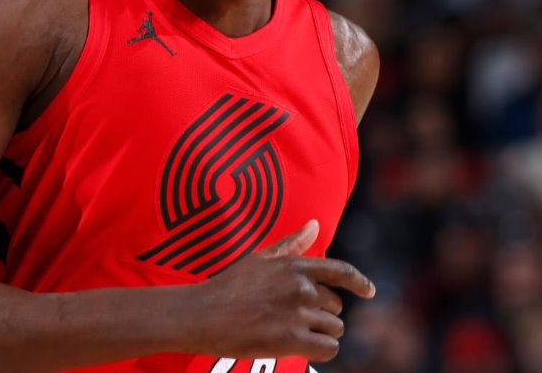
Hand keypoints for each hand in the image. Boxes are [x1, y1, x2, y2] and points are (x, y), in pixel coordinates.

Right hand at [188, 220, 375, 361]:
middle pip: (336, 305)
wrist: (206, 313)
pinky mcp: (293, 339)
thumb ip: (291, 244)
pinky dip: (321, 349)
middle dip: (323, 312)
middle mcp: (301, 287)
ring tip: (294, 330)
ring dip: (320, 332)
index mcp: (295, 265)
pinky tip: (302, 345)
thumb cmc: (231, 284)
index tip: (369, 291)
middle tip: (296, 316)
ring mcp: (298, 313)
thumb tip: (314, 225)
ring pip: (334, 328)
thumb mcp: (261, 258)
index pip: (341, 271)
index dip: (359, 282)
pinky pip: (329, 348)